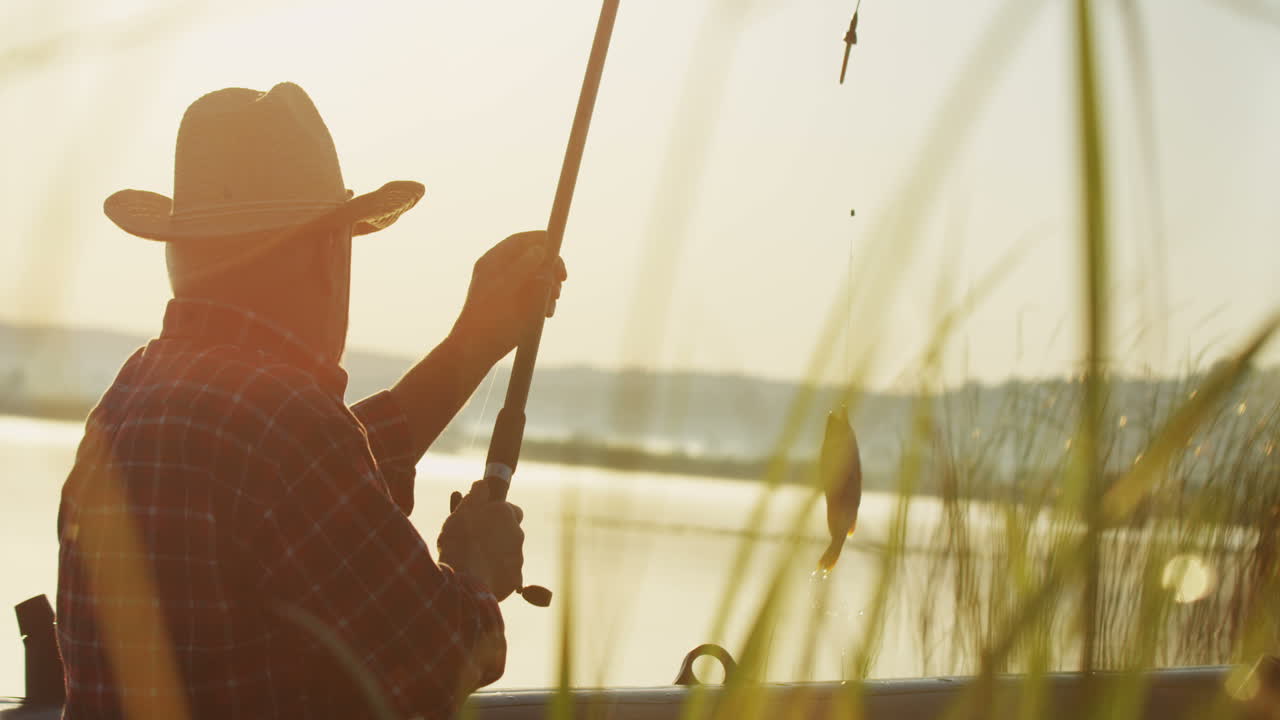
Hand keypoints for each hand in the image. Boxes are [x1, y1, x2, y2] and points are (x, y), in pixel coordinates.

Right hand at [437, 480, 524, 600]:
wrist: (464, 579)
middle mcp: (517, 533)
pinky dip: (498, 576)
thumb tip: (483, 484)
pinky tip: (481, 578)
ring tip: (475, 563)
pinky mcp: (515, 578)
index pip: (511, 510)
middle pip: (510, 532)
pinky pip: (508, 575)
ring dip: (497, 556)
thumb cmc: (459, 542)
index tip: (484, 522)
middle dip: (497, 536)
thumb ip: (475, 496)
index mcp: (505, 513)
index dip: (498, 515)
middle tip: (477, 543)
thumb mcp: (462, 512)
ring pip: (509, 554)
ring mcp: (518, 557)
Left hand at [450, 230, 567, 366]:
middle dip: (550, 269)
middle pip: (533, 258)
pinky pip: (535, 296)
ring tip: (551, 304)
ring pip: (538, 278)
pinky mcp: (514, 305)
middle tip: (561, 282)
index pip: (521, 241)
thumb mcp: (509, 286)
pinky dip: (544, 301)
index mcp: (494, 261)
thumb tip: (541, 249)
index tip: (559, 249)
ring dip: (550, 288)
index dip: (542, 240)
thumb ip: (525, 264)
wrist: (477, 348)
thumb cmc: (491, 317)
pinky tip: (546, 314)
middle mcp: (501, 272)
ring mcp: (508, 288)